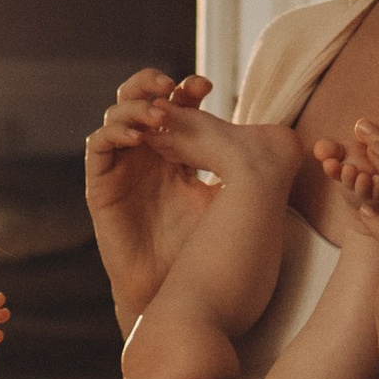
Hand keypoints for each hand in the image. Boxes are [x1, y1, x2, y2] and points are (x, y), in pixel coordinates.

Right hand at [86, 71, 220, 328]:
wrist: (176, 295)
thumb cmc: (207, 251)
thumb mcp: (230, 200)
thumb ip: (240, 168)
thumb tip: (280, 134)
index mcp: (178, 152)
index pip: (177, 105)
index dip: (187, 89)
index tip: (208, 85)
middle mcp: (147, 154)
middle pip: (141, 98)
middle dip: (153, 83)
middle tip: (175, 87)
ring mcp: (122, 167)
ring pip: (117, 114)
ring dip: (136, 106)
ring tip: (160, 114)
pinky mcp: (100, 186)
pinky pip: (98, 145)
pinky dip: (115, 132)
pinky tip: (138, 136)